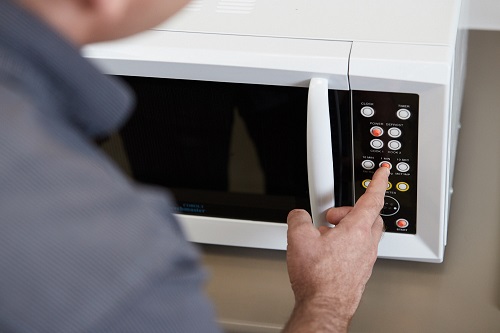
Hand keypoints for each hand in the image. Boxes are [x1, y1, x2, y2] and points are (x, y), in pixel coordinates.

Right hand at [283, 166, 388, 331]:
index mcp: (357, 230)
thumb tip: (299, 215)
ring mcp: (365, 260)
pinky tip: (327, 254)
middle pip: (370, 217)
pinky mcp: (359, 273)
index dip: (378, 182)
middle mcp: (366, 245)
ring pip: (364, 235)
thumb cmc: (318, 278)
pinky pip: (357, 252)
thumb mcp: (299, 238)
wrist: (323, 307)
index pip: (373, 198)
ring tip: (325, 235)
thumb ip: (299, 218)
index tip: (383, 172)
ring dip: (347, 229)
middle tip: (334, 214)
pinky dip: (345, 245)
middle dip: (353, 210)